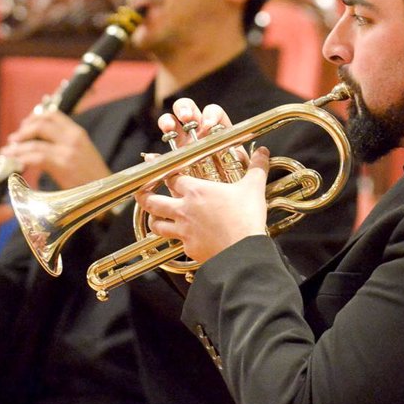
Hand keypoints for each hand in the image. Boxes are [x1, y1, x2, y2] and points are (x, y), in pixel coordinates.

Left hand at [0, 109, 109, 188]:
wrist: (106, 194)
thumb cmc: (92, 179)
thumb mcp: (82, 154)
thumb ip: (65, 144)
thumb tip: (42, 143)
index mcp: (78, 133)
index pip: (53, 115)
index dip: (34, 117)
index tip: (24, 125)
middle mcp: (73, 138)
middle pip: (41, 124)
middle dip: (23, 130)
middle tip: (13, 139)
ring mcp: (68, 151)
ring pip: (35, 142)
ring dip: (17, 147)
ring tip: (7, 152)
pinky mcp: (63, 166)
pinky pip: (37, 158)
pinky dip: (22, 159)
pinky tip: (16, 164)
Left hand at [136, 97, 268, 263]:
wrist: (242, 251)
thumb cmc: (246, 218)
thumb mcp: (253, 188)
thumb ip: (256, 168)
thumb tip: (263, 152)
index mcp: (196, 191)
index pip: (171, 177)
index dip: (162, 170)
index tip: (154, 164)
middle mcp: (184, 210)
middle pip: (152, 201)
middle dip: (143, 195)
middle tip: (139, 192)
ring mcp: (184, 231)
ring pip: (157, 225)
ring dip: (154, 219)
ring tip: (154, 217)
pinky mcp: (189, 249)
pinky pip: (176, 244)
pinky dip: (177, 241)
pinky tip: (181, 240)